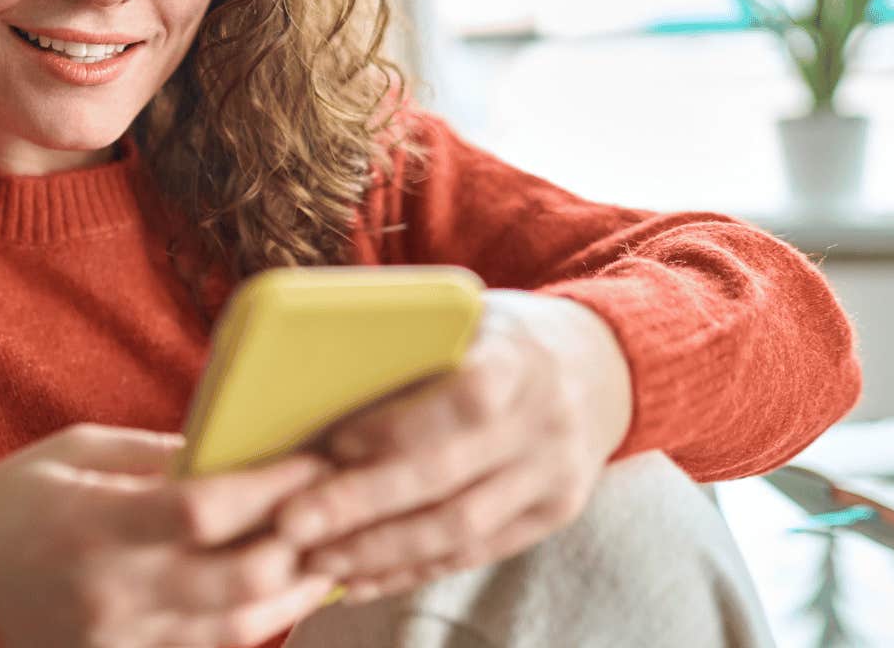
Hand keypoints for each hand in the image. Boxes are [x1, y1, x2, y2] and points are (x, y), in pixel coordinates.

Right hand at [0, 422, 343, 647]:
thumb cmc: (13, 502)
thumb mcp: (76, 453)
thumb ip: (156, 455)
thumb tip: (236, 451)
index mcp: (95, 524)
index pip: (204, 510)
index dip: (271, 487)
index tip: (314, 458)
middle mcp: (113, 591)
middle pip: (239, 581)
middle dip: (301, 545)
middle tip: (339, 510)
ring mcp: (120, 640)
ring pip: (239, 629)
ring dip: (296, 593)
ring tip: (331, 557)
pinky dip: (255, 624)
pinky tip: (282, 595)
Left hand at [273, 289, 634, 604]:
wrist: (602, 366)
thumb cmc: (502, 334)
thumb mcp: (468, 314)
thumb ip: (410, 343)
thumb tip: (310, 374)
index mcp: (518, 360)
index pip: (461, 401)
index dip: (395, 428)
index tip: (332, 443)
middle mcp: (543, 424)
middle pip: (446, 479)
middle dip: (361, 506)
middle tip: (292, 523)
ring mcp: (553, 479)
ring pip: (458, 530)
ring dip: (378, 552)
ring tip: (314, 559)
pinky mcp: (550, 517)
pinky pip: (473, 555)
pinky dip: (410, 570)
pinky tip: (359, 578)